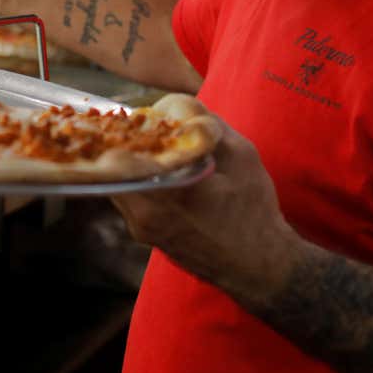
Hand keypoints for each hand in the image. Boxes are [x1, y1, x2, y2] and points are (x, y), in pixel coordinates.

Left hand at [111, 95, 299, 293]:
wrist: (259, 267)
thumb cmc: (253, 212)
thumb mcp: (241, 157)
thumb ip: (207, 127)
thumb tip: (178, 106)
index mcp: (165, 190)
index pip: (121, 151)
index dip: (124, 129)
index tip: (135, 116)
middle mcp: (144, 212)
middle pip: (113, 168)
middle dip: (124, 144)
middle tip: (140, 126)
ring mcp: (142, 228)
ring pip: (119, 184)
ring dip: (130, 163)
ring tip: (150, 146)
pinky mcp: (147, 236)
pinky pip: (130, 199)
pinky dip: (138, 181)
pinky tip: (160, 171)